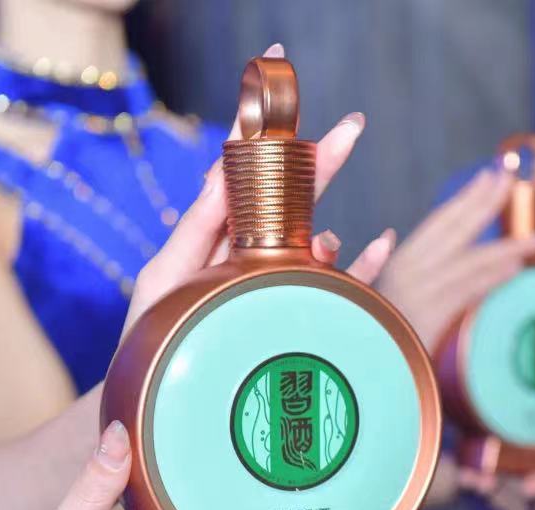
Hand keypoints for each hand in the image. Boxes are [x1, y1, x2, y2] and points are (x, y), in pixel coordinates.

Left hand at [124, 43, 392, 333]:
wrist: (162, 397)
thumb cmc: (154, 337)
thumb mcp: (166, 275)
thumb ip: (199, 225)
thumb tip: (224, 170)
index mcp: (219, 234)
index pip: (246, 172)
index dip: (261, 129)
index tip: (275, 87)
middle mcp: (253, 252)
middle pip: (296, 196)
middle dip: (321, 159)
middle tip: (352, 127)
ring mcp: (279, 282)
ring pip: (318, 240)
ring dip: (328, 231)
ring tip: (323, 247)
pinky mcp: (298, 314)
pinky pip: (339, 285)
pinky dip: (363, 263)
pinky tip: (380, 242)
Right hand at [375, 168, 534, 350]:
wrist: (360, 366)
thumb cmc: (367, 328)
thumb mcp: (370, 290)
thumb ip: (380, 262)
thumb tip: (389, 234)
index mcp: (401, 259)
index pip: (441, 220)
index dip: (468, 196)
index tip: (491, 175)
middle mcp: (410, 269)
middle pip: (456, 229)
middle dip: (487, 202)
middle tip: (514, 180)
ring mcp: (420, 291)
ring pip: (471, 261)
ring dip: (506, 248)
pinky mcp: (429, 317)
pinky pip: (467, 291)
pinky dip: (492, 278)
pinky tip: (515, 268)